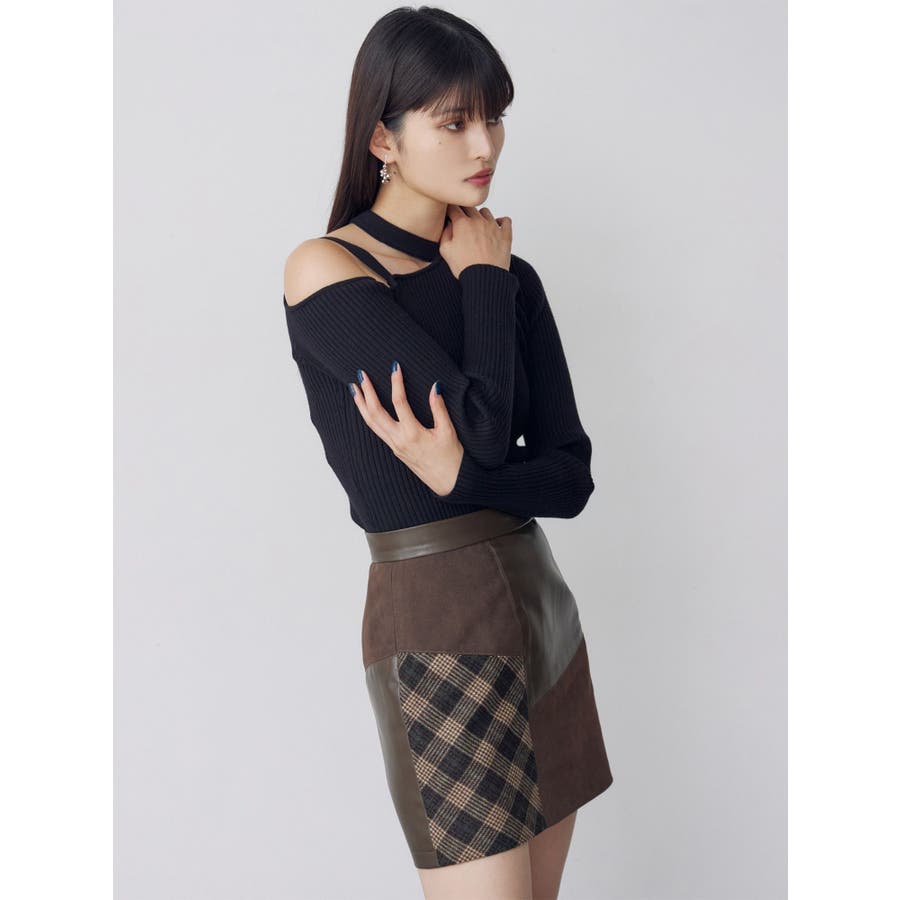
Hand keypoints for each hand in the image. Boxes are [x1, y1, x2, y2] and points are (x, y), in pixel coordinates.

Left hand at [350, 363, 463, 496]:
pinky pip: (376, 430)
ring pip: (371, 423)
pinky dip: (368, 416)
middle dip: (367, 392)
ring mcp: (394, 446)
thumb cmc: (451, 457)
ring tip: (354, 388)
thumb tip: (435, 386)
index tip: (395, 366)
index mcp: (413, 433)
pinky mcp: (395, 449)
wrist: (448, 483)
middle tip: (361, 374)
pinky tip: (365, 407)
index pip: (399, 402)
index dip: (396, 382)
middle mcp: (399, 440)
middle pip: (376, 413)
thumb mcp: (448, 431)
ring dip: (361, 404)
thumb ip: (439, 408)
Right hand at [439, 205, 512, 278]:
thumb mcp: (445, 251)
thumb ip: (444, 233)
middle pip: (469, 206)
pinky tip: (495, 228)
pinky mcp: (505, 234)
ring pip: (485, 212)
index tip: (449, 215)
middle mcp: (478, 221)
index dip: (449, 210)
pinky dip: (500, 222)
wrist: (485, 280)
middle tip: (461, 222)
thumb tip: (449, 225)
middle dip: (463, 211)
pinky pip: (505, 220)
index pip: (453, 207)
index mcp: (462, 224)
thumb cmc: (465, 267)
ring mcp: (493, 226)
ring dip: (480, 216)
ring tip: (477, 227)